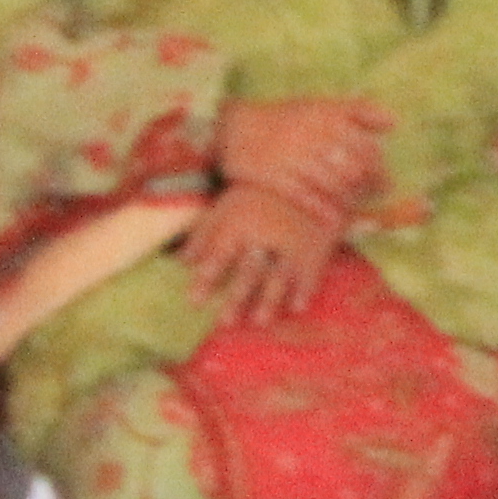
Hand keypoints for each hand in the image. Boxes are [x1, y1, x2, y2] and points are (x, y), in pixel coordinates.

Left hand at [181, 183, 340, 322]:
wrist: (306, 176)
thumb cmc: (257, 195)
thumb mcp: (227, 206)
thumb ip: (204, 233)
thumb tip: (182, 262)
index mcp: (241, 221)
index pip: (220, 253)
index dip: (206, 277)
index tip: (193, 302)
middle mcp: (266, 233)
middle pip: (250, 269)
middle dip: (238, 296)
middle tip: (225, 322)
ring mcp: (293, 241)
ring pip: (280, 273)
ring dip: (270, 299)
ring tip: (259, 322)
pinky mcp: (315, 245)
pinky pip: (311, 269)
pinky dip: (305, 289)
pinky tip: (297, 308)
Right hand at [215, 94, 389, 226]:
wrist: (235, 127)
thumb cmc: (285, 119)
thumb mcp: (321, 106)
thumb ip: (359, 110)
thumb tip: (394, 123)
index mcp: (326, 117)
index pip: (366, 147)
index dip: (379, 166)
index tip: (384, 179)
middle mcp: (311, 136)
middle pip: (354, 168)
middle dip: (370, 185)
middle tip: (376, 194)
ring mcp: (292, 157)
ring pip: (333, 184)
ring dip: (350, 199)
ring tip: (356, 205)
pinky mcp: (273, 177)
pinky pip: (305, 197)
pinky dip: (323, 210)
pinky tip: (334, 220)